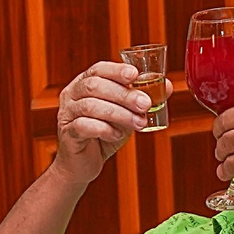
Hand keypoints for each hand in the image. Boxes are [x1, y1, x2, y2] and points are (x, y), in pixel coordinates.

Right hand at [55, 61, 149, 181]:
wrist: (83, 164)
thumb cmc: (103, 135)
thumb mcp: (126, 114)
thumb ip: (142, 99)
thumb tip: (167, 86)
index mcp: (84, 83)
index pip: (98, 69)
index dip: (116, 70)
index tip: (134, 75)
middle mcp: (72, 94)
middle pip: (95, 86)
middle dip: (123, 94)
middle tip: (145, 104)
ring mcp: (67, 113)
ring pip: (90, 106)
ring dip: (119, 114)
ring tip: (138, 123)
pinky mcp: (67, 133)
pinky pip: (84, 126)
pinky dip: (104, 129)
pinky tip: (117, 135)